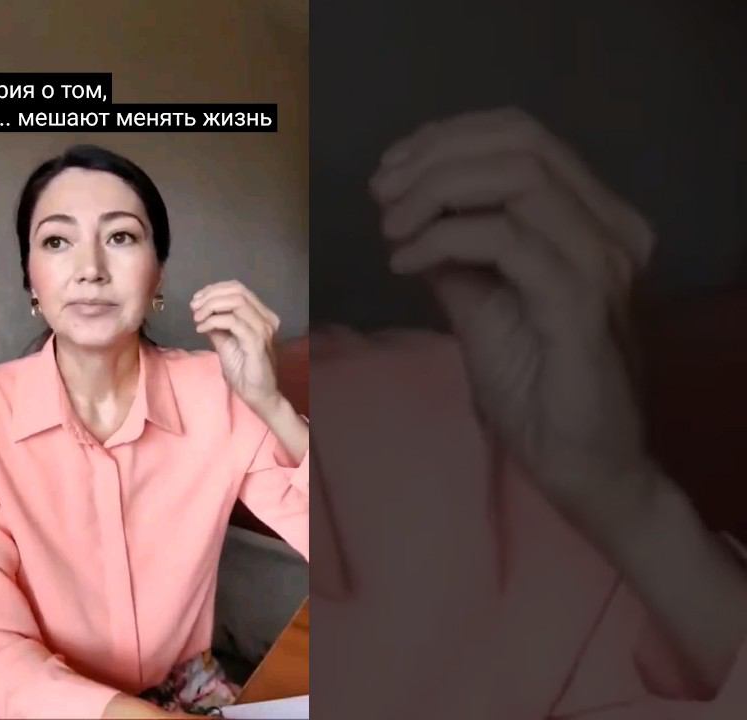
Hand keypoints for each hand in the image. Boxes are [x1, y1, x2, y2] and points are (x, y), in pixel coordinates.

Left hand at [191, 280, 281, 414]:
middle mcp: (266, 318)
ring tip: (197, 318)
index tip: (196, 300)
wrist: (257, 395)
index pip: (238, 289)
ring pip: (236, 302)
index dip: (214, 289)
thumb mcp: (225, 343)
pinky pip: (233, 322)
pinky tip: (202, 329)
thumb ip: (216, 326)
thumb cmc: (243, 371)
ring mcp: (263, 329)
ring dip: (211, 307)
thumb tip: (201, 311)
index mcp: (261, 315)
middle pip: (237, 291)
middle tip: (194, 308)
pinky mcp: (256, 342)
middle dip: (210, 296)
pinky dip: (213, 321)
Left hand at [369, 107, 657, 511]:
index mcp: (593, 219)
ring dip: (436, 192)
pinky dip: (444, 239)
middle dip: (435, 157)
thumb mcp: (480, 304)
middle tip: (382, 195)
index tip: (391, 169)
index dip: (447, 138)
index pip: (524, 137)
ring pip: (517, 178)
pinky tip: (406, 263)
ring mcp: (602, 262)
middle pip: (521, 142)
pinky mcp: (581, 302)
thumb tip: (407, 212)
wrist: (582, 465)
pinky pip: (507, 241)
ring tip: (391, 228)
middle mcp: (610, 228)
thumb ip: (453, 254)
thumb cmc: (537, 389)